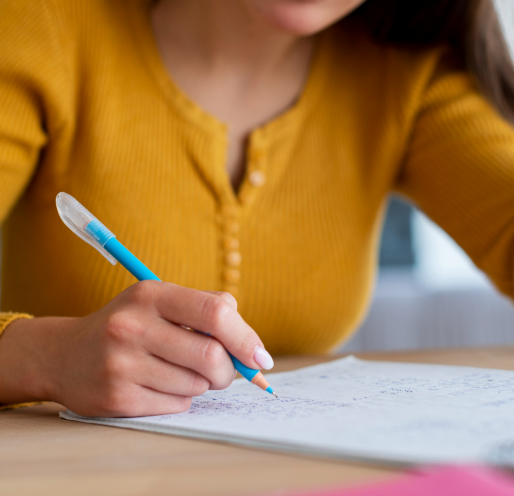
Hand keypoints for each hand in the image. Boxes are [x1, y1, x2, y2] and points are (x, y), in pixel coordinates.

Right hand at [0, 282, 271, 416]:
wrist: (64, 354)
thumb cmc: (131, 324)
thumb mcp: (161, 301)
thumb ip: (208, 312)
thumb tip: (253, 349)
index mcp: (151, 294)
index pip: (215, 313)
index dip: (246, 337)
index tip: (261, 358)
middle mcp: (133, 325)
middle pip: (211, 357)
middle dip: (229, 370)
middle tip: (224, 371)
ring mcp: (121, 363)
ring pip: (196, 385)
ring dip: (202, 383)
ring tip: (180, 371)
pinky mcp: (116, 397)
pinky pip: (176, 405)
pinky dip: (181, 398)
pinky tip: (160, 384)